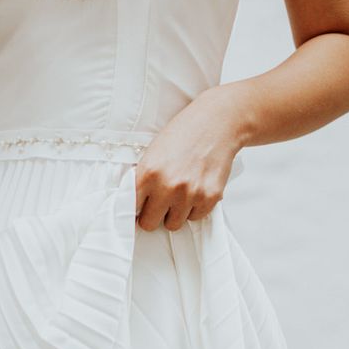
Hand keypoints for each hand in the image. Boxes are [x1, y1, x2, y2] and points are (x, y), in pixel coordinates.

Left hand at [134, 89, 244, 231]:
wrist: (217, 123)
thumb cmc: (183, 134)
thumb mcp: (152, 153)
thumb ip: (142, 179)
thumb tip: (134, 204)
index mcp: (148, 173)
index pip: (130, 207)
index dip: (134, 207)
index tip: (138, 207)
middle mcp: (168, 187)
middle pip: (149, 224)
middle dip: (152, 215)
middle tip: (158, 203)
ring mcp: (190, 194)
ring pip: (173, 224)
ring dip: (174, 212)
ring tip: (180, 192)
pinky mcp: (210, 198)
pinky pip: (195, 217)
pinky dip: (194, 208)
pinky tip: (195, 189)